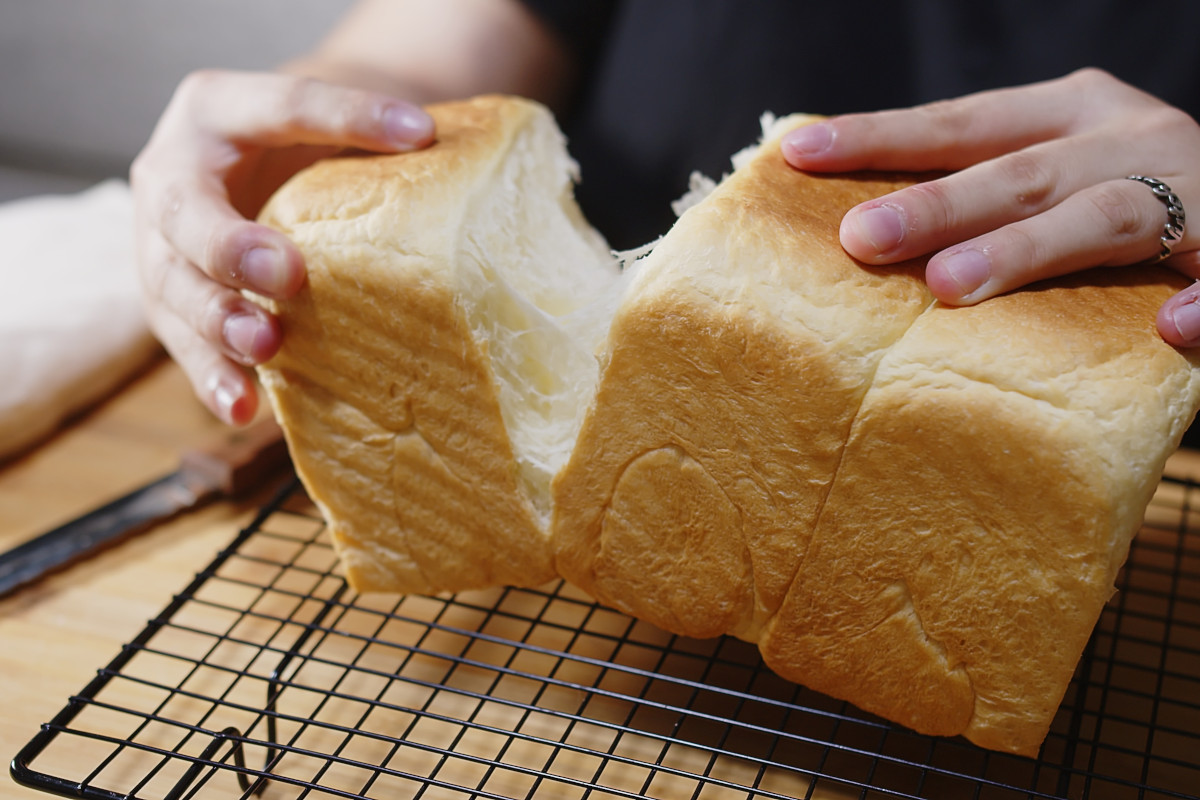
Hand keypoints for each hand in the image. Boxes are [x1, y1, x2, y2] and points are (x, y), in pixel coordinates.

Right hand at [130, 69, 434, 423]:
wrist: (249, 165)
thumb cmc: (302, 144)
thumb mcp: (334, 124)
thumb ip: (377, 133)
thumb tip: (453, 152)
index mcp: (218, 107)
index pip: (283, 105)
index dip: (349, 115)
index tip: (418, 132)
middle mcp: (172, 174)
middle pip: (189, 211)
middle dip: (232, 246)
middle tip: (286, 274)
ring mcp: (159, 245)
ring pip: (173, 286)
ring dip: (218, 323)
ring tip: (264, 347)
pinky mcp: (169, 304)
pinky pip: (183, 345)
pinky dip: (214, 378)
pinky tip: (244, 407)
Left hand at [780, 68, 1199, 346]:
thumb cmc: (1125, 198)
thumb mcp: (1055, 171)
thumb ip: (980, 193)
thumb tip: (859, 235)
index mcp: (1072, 114)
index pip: (961, 123)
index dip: (881, 136)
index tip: (801, 154)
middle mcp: (1130, 138)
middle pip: (1020, 172)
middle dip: (937, 204)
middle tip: (860, 238)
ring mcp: (1193, 193)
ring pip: (1103, 217)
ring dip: (1027, 250)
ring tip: (953, 285)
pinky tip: (1170, 328)